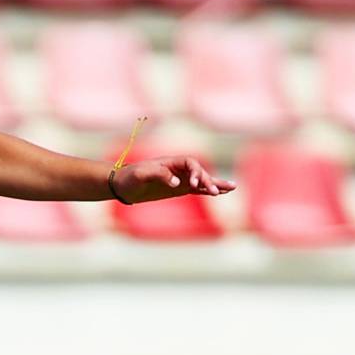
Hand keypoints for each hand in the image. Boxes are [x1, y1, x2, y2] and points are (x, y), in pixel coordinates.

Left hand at [108, 155, 233, 202]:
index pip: (190, 163)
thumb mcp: (140, 174)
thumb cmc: (129, 177)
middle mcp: (178, 169)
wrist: (121, 185)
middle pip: (199, 172)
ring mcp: (180, 179)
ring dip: (216, 184)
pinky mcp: (179, 189)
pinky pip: (197, 189)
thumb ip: (158, 174)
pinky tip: (221, 193)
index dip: (195, 172)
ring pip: (202, 180)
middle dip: (207, 181)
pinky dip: (209, 190)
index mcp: (170, 161)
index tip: (193, 185)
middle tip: (214, 192)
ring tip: (232, 187)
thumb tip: (176, 182)